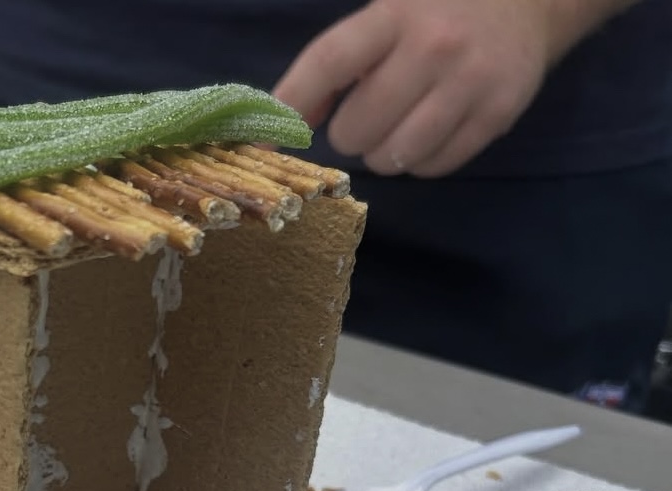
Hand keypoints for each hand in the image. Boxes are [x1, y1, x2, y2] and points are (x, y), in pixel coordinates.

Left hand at [272, 0, 617, 176]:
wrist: (529, 1)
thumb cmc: (436, 12)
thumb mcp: (384, 17)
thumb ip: (336, 64)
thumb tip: (293, 121)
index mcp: (394, 15)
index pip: (329, 62)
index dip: (292, 101)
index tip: (269, 137)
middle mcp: (433, 47)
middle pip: (357, 128)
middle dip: (349, 134)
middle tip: (366, 117)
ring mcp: (470, 82)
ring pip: (393, 156)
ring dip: (383, 153)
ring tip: (397, 126)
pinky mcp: (498, 113)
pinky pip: (434, 166)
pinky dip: (420, 161)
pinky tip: (429, 132)